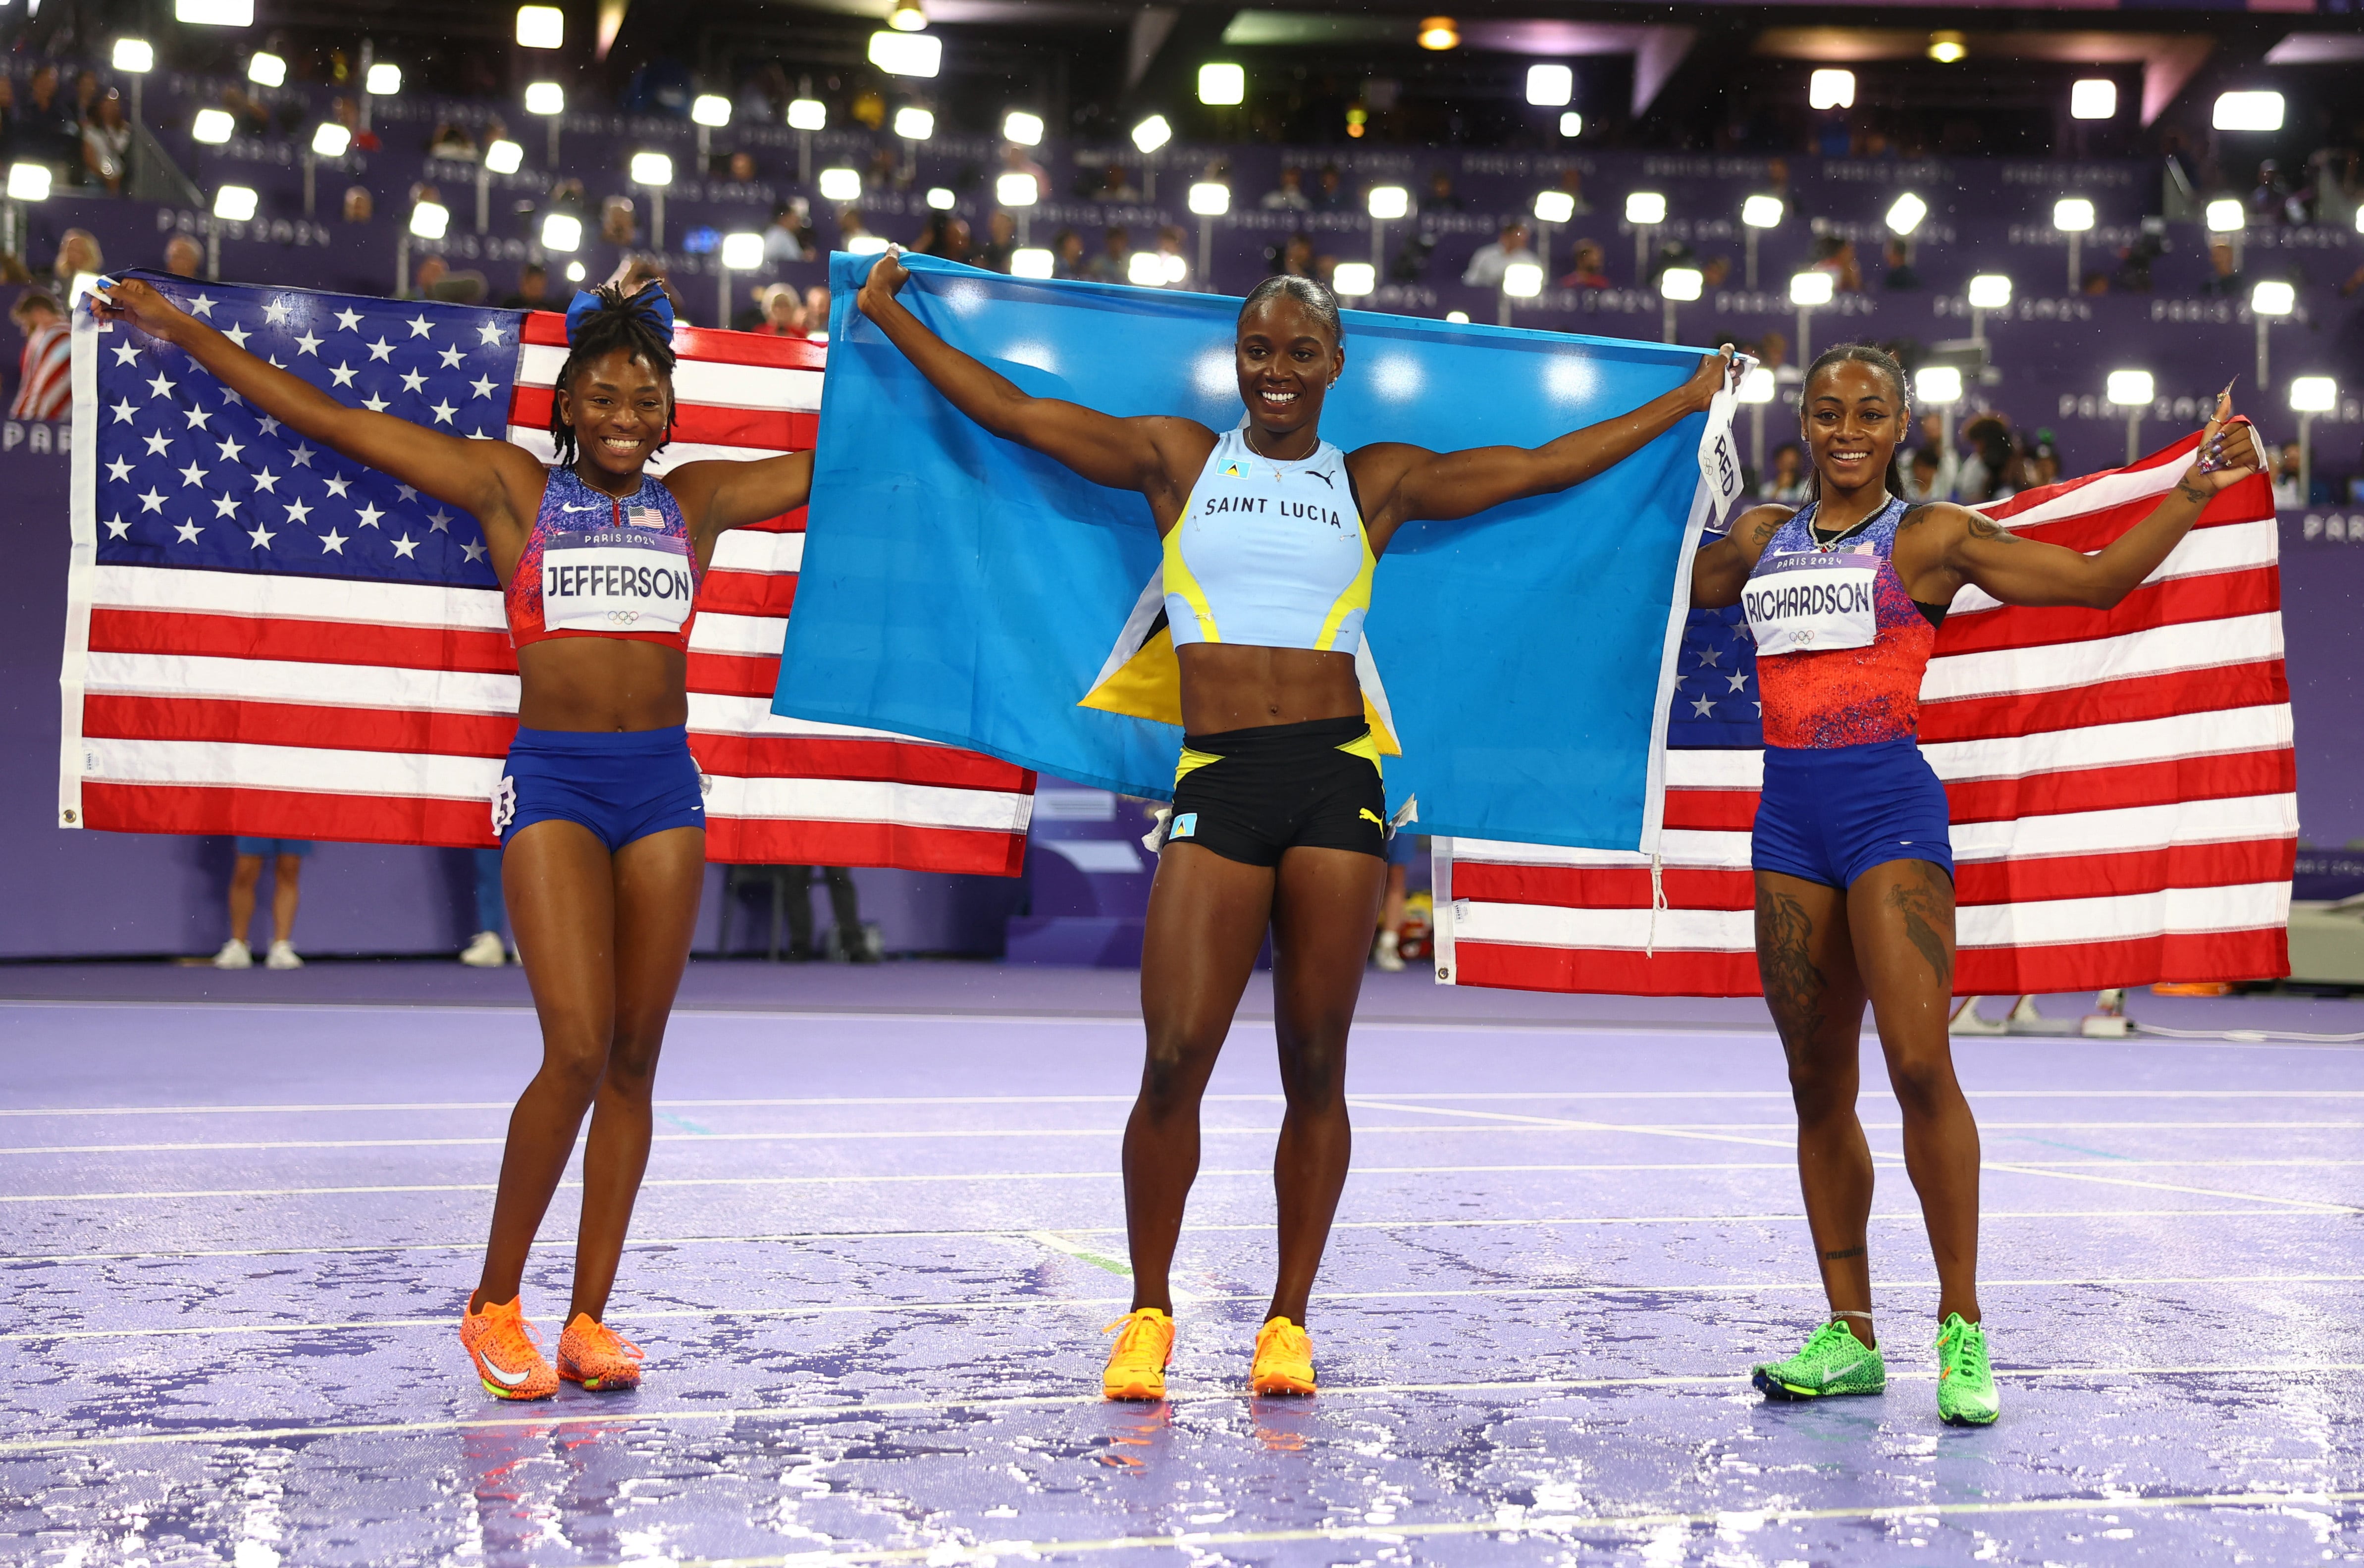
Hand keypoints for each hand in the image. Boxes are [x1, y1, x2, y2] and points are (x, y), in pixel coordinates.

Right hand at [90, 277, 191, 344]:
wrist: (172, 327)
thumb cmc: (158, 310)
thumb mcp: (138, 300)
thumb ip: (120, 293)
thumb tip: (103, 285)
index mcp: (134, 285)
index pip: (114, 283)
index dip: (101, 287)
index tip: (91, 292)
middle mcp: (131, 293)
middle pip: (110, 293)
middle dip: (100, 298)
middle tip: (91, 305)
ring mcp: (130, 305)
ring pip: (112, 303)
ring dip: (102, 306)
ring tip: (93, 311)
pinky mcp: (130, 316)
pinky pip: (116, 313)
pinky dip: (107, 314)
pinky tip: (99, 315)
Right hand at [856, 247, 909, 319]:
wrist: (872, 298)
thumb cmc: (883, 278)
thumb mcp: (889, 260)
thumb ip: (892, 252)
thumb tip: (895, 245)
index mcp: (904, 272)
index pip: (900, 260)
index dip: (892, 256)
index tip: (884, 254)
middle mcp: (898, 279)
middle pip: (889, 266)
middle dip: (881, 262)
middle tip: (874, 258)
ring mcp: (887, 285)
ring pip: (880, 272)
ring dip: (874, 268)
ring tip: (868, 264)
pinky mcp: (877, 289)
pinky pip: (873, 279)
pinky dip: (869, 275)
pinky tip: (864, 271)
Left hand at [1685, 344, 1737, 412]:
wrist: (1700, 396)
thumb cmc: (1706, 378)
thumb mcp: (1718, 361)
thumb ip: (1726, 353)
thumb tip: (1730, 346)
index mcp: (1715, 359)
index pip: (1731, 357)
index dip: (1735, 360)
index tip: (1734, 363)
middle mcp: (1719, 368)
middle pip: (1736, 367)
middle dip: (1736, 370)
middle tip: (1730, 374)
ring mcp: (1721, 379)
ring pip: (1736, 378)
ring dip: (1733, 380)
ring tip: (1725, 383)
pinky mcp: (1723, 388)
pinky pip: (1733, 387)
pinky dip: (1730, 388)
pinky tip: (1725, 389)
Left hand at [2178, 385, 2260, 499]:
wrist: (2205, 473)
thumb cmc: (2206, 453)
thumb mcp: (2211, 431)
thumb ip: (2220, 414)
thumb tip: (2227, 396)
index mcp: (2239, 429)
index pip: (2238, 424)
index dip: (2225, 433)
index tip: (2215, 441)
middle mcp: (2249, 437)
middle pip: (2243, 434)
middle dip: (2226, 444)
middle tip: (2217, 453)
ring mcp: (2254, 449)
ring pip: (2245, 445)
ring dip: (2228, 453)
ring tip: (2221, 460)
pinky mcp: (2256, 461)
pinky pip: (2249, 455)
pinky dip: (2235, 460)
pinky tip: (2229, 465)